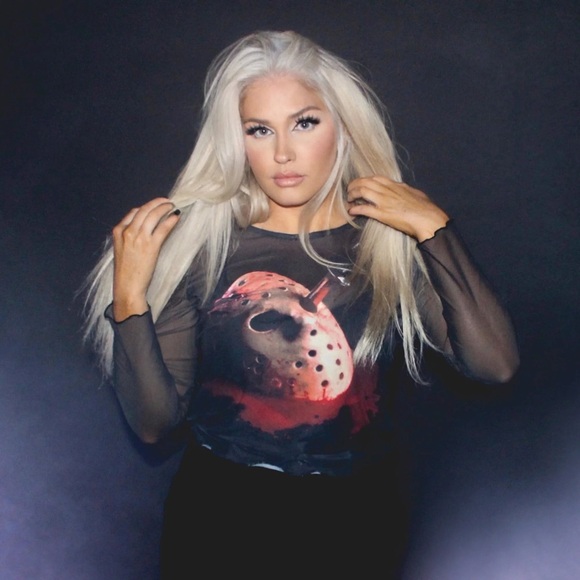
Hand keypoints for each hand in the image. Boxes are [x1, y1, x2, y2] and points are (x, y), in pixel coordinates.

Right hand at [111, 197, 180, 320]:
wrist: (127, 287)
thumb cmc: (126, 271)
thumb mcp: (122, 249)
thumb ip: (129, 236)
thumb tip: (145, 226)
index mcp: (118, 231)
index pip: (134, 212)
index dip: (147, 207)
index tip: (155, 206)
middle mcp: (128, 231)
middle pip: (144, 210)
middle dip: (157, 203)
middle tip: (167, 201)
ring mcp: (139, 238)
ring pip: (154, 215)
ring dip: (165, 208)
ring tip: (173, 207)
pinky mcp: (151, 246)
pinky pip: (163, 227)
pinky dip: (171, 220)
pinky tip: (176, 217)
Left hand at [347, 176, 448, 241]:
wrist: (428, 218)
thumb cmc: (425, 208)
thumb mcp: (414, 193)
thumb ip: (405, 190)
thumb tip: (403, 189)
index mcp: (395, 185)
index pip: (375, 178)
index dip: (364, 180)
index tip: (359, 184)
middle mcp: (388, 190)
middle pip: (365, 182)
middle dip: (354, 185)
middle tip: (349, 191)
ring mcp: (384, 201)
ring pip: (362, 191)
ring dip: (352, 195)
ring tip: (349, 199)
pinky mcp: (382, 214)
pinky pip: (364, 209)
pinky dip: (355, 209)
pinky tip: (351, 211)